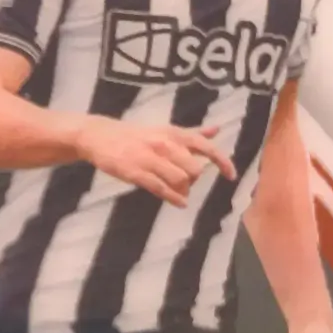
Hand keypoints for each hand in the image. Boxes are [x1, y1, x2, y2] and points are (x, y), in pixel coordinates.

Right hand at [76, 117, 235, 206]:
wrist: (101, 136)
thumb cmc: (136, 135)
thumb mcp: (165, 130)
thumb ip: (192, 133)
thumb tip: (216, 130)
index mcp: (174, 134)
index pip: (206, 147)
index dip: (222, 162)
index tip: (231, 176)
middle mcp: (165, 145)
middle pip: (194, 170)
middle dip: (193, 180)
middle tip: (184, 182)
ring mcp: (150, 159)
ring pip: (180, 180)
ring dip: (183, 190)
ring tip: (178, 192)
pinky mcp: (137, 173)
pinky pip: (162, 189)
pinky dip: (175, 199)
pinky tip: (180, 203)